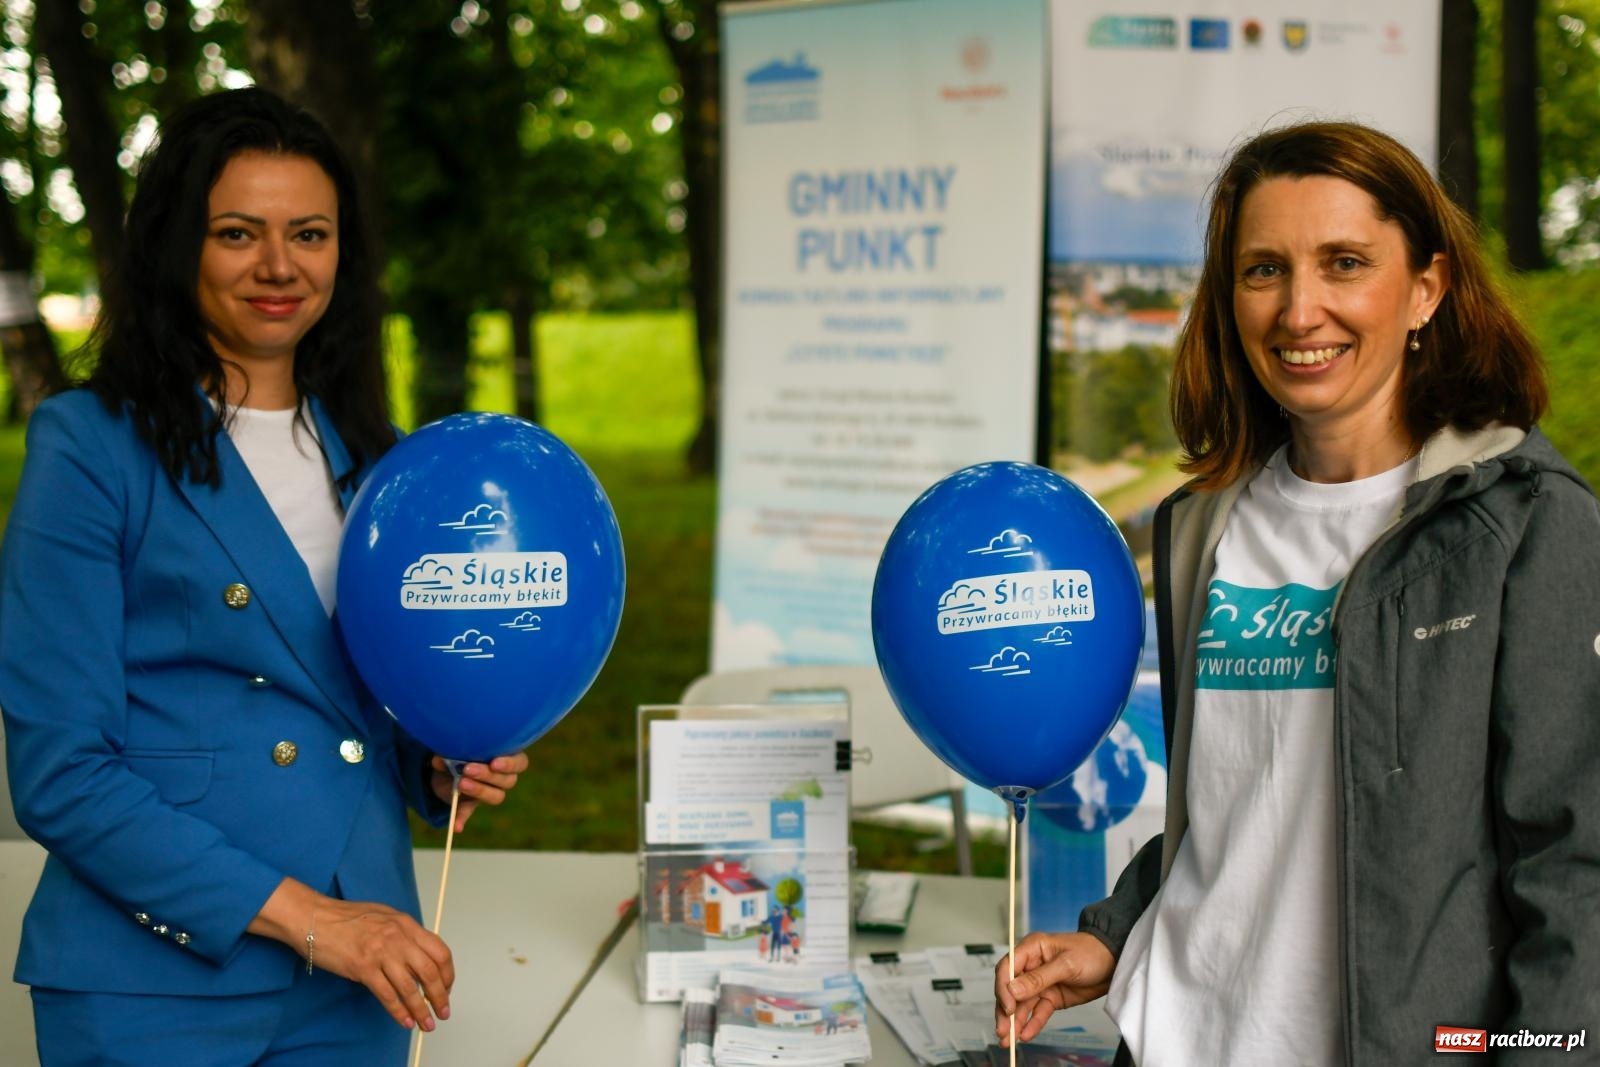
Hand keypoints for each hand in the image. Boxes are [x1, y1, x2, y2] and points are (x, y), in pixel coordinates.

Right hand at [251, 879, 453, 1030]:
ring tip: (427, 1023)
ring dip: (421, 1009)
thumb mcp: (385, 917)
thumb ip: (403, 934)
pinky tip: (404, 1021)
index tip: (447, 988)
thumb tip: (419, 954)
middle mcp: (398, 937)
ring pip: (410, 987)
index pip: (440, 951)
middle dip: (440, 996)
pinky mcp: (363, 968)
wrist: (314, 918)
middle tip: (443, 1011)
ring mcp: (381, 953)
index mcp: (406, 924)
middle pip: (430, 972)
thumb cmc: (346, 917)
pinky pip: (387, 995)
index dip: (447, 974)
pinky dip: (398, 1011)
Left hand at [430, 752, 527, 831]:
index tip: (494, 763)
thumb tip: (440, 760)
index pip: (519, 763)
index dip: (510, 765)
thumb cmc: (460, 752)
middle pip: (508, 781)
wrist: (444, 771)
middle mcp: (502, 778)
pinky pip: (468, 812)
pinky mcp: (470, 804)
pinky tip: (455, 826)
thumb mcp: (457, 750)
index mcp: (505, 758)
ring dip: (479, 790)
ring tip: (461, 784)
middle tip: (468, 770)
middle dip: (488, 775)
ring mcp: (488, 793)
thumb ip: (453, 753)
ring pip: (496, 796)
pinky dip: (461, 818)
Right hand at [993, 931, 1114, 1046]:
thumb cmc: (1092, 953)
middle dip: (1005, 1010)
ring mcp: (1040, 984)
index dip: (1004, 988)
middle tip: (1003, 1030)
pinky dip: (1032, 1024)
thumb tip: (1013, 989)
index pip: (1008, 968)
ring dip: (1015, 1022)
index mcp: (1031, 949)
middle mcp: (1031, 966)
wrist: (1114, 964)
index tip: (1008, 1007)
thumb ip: (1039, 978)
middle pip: (1011, 989)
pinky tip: (1026, 1035)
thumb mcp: (1066, 964)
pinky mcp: (1051, 998)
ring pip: (1022, 1004)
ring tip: (1008, 1040)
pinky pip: (1038, 1012)